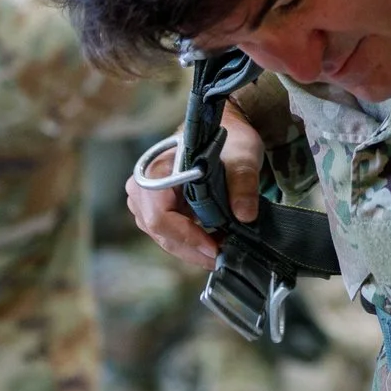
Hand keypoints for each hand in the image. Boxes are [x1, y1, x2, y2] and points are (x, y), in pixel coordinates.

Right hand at [127, 105, 263, 266]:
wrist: (225, 132)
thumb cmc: (230, 142)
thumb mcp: (243, 157)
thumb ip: (243, 183)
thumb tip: (245, 215)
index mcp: (159, 169)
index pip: (159, 214)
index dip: (185, 235)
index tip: (214, 247)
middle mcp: (144, 185)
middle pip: (159, 229)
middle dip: (190, 248)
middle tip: (221, 257)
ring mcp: (147, 198)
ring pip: (162, 235)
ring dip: (189, 248)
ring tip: (219, 252)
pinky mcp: (156, 208)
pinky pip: (167, 232)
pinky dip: (188, 242)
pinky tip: (211, 245)